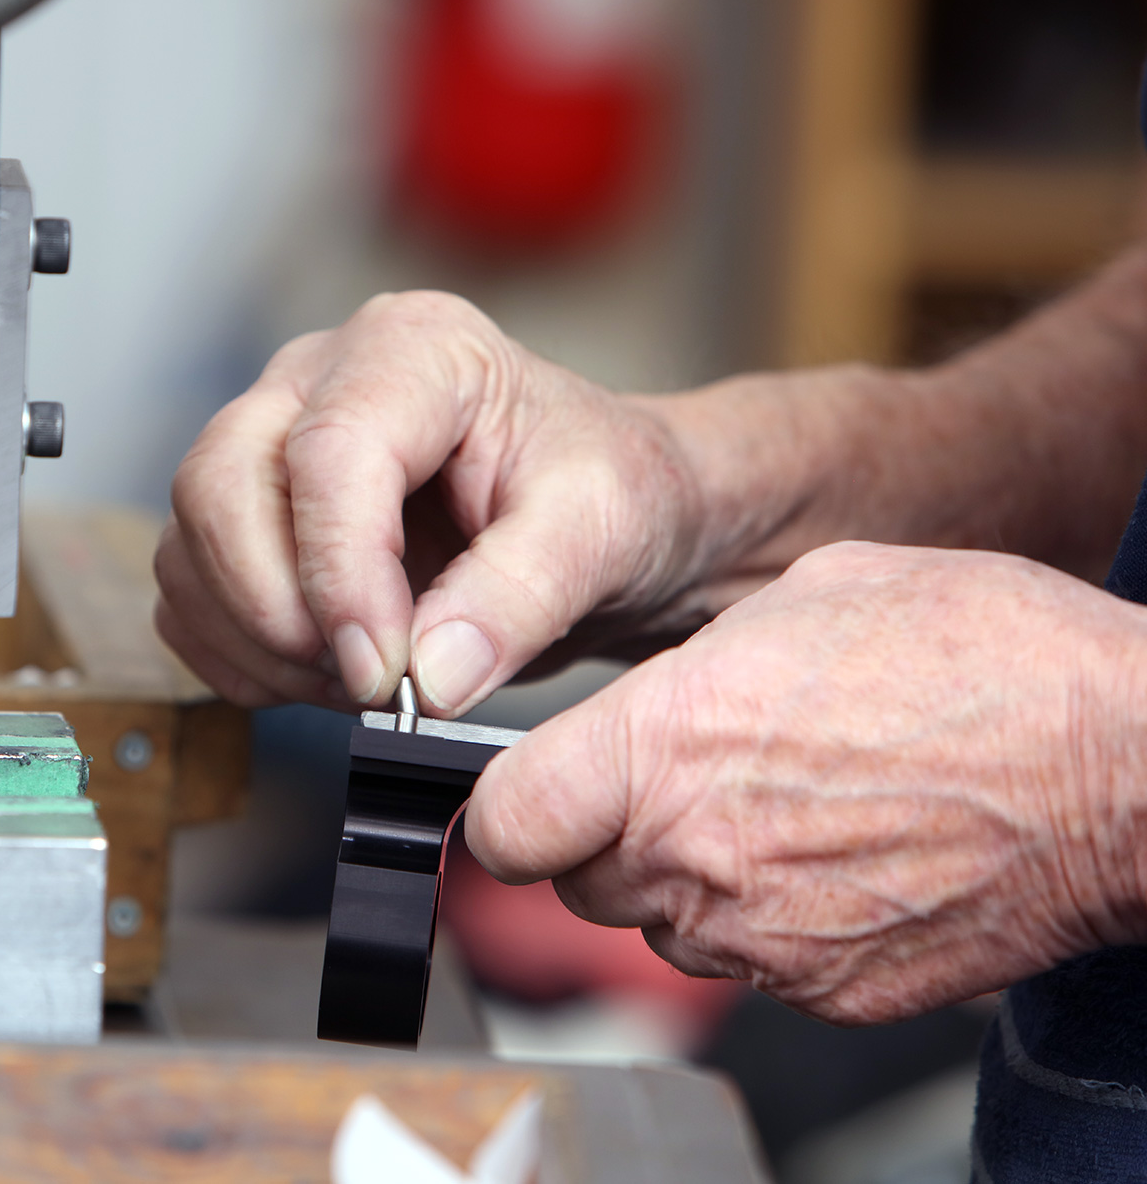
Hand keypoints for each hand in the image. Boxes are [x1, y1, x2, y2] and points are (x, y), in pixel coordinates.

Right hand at [154, 291, 717, 713]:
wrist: (603, 516)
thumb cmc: (606, 491)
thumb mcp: (600, 531)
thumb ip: (519, 598)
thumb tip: (430, 674)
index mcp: (413, 351)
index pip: (327, 451)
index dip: (340, 573)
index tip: (386, 672)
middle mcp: (317, 381)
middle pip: (218, 483)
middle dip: (276, 606)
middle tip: (368, 682)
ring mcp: (268, 448)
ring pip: (187, 545)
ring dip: (256, 642)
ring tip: (361, 682)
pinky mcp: (244, 520)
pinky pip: (186, 596)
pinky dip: (238, 658)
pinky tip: (322, 676)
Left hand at [468, 541, 1146, 1024]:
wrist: (1124, 766)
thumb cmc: (985, 659)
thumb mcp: (808, 597)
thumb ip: (693, 669)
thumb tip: (657, 703)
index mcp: (664, 748)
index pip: (504, 824)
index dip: (507, 811)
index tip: (526, 795)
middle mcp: (696, 857)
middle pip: (573, 883)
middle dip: (598, 839)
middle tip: (668, 789)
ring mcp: (762, 939)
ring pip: (659, 930)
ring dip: (683, 883)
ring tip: (769, 816)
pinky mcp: (828, 992)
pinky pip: (751, 967)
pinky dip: (768, 926)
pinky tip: (832, 863)